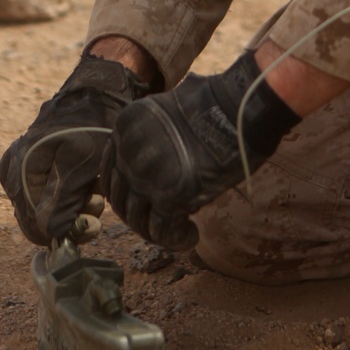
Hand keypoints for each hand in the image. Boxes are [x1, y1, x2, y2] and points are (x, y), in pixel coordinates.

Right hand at [0, 50, 153, 244]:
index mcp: (18, 171)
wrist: (97, 93)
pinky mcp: (35, 167)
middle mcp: (13, 173)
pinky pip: (51, 196)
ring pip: (47, 211)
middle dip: (70, 218)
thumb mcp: (80, 162)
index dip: (63, 231)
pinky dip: (72, 196)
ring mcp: (22, 170)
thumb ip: (60, 199)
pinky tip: (89, 184)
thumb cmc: (90, 125)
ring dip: (75, 208)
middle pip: (39, 221)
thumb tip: (47, 232)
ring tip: (95, 189)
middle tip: (95, 202)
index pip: (34, 226)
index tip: (90, 221)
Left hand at [102, 51, 299, 249]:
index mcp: (125, 127)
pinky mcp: (169, 196)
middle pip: (120, 198)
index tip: (144, 199)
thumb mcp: (165, 117)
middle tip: (159, 219)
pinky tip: (191, 235)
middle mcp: (129, 152)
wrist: (238, 110)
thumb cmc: (213, 110)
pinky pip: (163, 232)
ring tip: (178, 229)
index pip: (111, 170)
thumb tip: (146, 179)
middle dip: (138, 213)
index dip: (127, 190)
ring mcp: (146, 175)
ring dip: (155, 231)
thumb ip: (148, 142)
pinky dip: (177, 240)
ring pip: (137, 219)